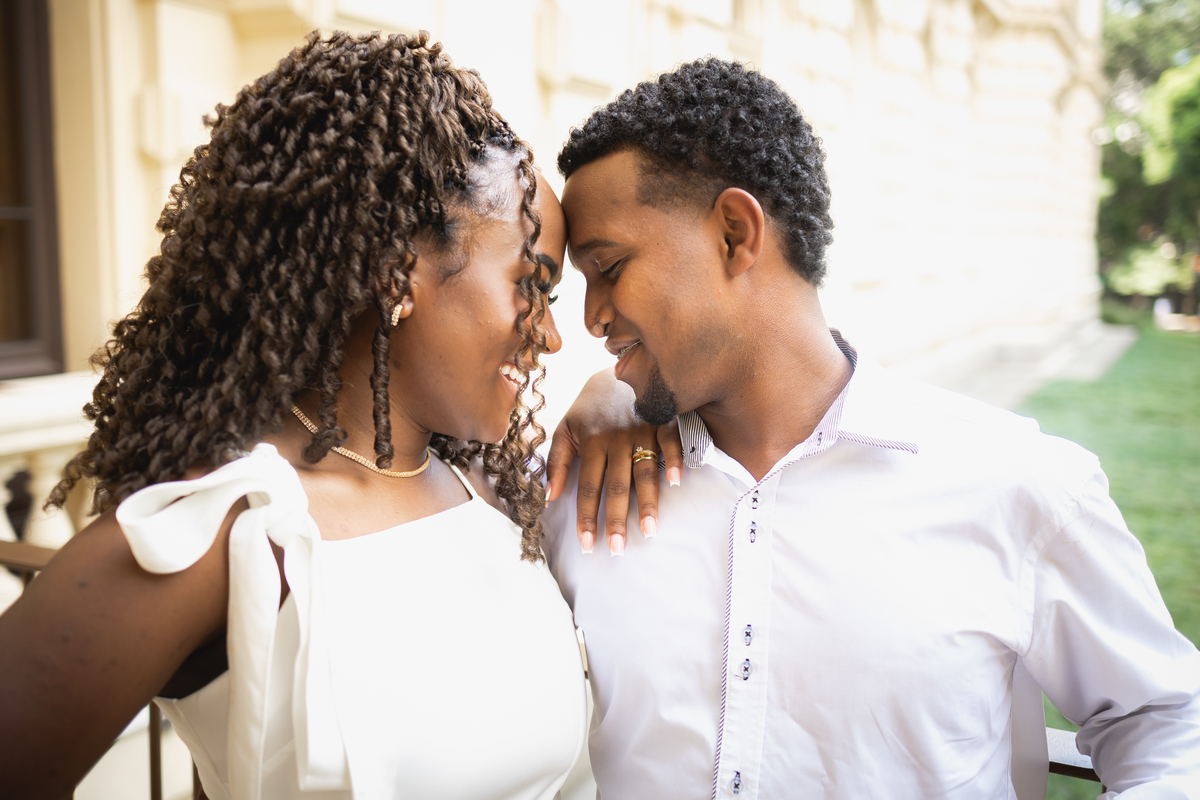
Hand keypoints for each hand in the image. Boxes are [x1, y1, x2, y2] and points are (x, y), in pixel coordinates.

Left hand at [546, 368, 683, 555]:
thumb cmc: (591, 407)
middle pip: (617, 484)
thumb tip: (548, 497)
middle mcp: (617, 438)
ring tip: (649, 530)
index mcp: (592, 441)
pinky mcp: (664, 421)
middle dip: (617, 518)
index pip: (588, 486)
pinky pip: (671, 442)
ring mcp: (642, 429)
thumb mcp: (567, 428)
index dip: (587, 516)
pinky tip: (676, 482)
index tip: (587, 544)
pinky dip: (674, 460)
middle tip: (617, 549)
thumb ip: (556, 461)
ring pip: (645, 470)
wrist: (619, 369)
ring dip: (648, 501)